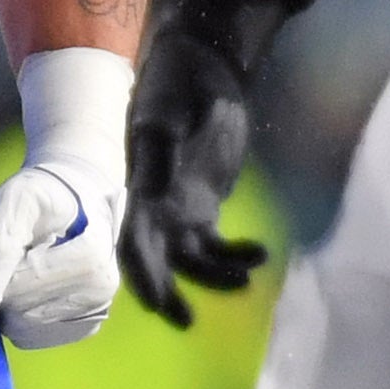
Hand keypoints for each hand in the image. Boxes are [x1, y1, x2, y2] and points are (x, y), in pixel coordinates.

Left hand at [0, 156, 117, 348]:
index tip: (2, 245)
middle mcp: (100, 293)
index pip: (18, 289)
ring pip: (23, 330)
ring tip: (22, 269)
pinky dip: (21, 317)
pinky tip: (31, 289)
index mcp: (90, 258)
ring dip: (9, 303)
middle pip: (20, 313)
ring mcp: (96, 313)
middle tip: (11, 257)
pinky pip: (34, 337)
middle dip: (2, 287)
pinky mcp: (85, 326)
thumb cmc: (44, 196)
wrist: (77, 199)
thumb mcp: (15, 202)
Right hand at [119, 16, 265, 325]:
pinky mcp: (203, 206)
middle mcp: (150, 205)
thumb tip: (151, 191)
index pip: (130, 240)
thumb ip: (160, 155)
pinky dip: (234, 255)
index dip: (140, 273)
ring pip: (189, 259)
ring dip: (212, 276)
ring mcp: (177, 208)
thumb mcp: (167, 118)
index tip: (155, 302)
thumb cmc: (177, 88)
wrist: (204, 67)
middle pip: (155, 260)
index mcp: (132, 187)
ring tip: (244, 280)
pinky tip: (259, 254)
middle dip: (167, 292)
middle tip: (185, 321)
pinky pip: (215, 245)